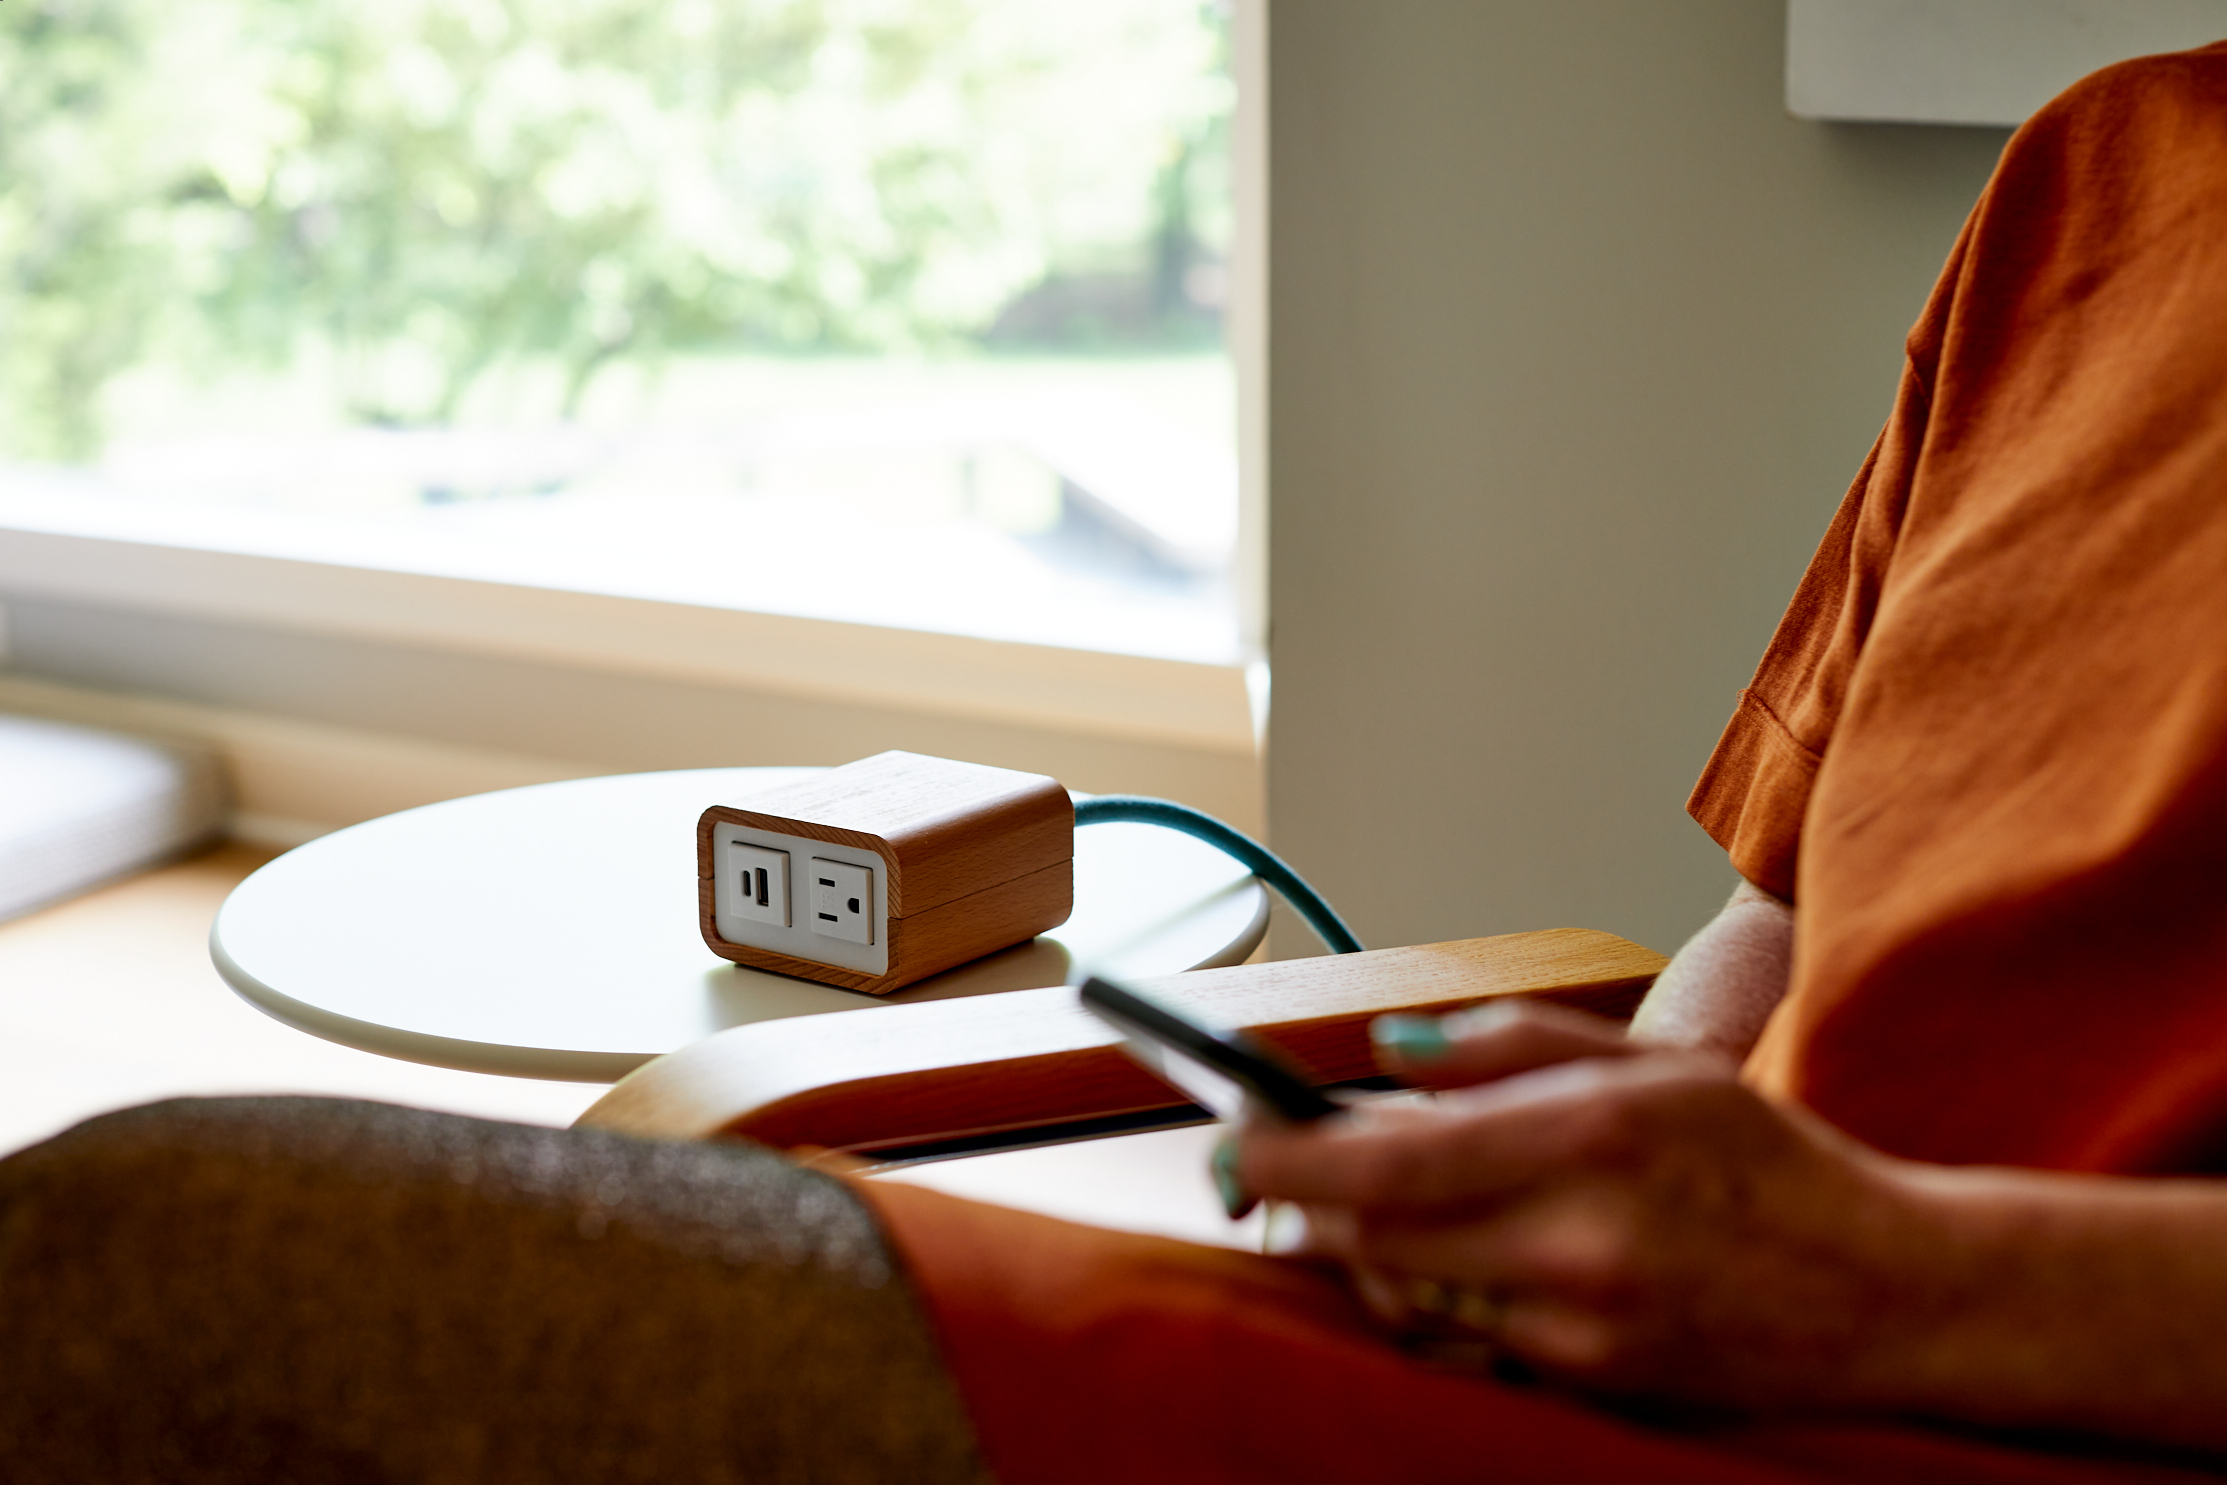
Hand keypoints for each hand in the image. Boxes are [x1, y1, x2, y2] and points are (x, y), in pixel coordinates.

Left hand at [1235, 1001, 1960, 1410]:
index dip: (1286, 1157)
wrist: (1887, 1292)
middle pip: (1372, 1240)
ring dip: (1368, 1252)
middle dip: (1313, 1202)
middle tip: (1290, 1164)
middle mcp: (1576, 1243)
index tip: (1233, 1139)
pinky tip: (1464, 1258)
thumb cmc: (1766, 1160)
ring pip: (1406, 1298)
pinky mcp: (1589, 1386)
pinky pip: (1464, 1342)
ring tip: (1388, 1205)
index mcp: (1586, 1138)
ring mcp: (1582, 1330)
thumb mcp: (1651, 1062)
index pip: (1384, 1165)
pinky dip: (1435, 1298)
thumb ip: (1504, 1046)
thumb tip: (1384, 1059)